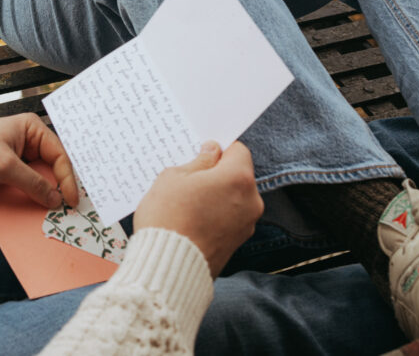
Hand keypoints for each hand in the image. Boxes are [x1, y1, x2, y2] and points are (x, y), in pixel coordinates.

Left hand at [0, 114, 77, 208]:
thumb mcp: (4, 166)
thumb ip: (32, 183)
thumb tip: (56, 200)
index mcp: (32, 129)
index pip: (60, 155)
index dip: (67, 179)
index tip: (71, 201)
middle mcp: (29, 141)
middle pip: (53, 167)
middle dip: (60, 187)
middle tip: (70, 210)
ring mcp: (19, 157)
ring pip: (41, 179)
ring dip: (46, 195)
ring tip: (57, 213)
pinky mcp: (8, 172)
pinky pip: (27, 186)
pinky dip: (32, 198)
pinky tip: (38, 210)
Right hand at [134, 141, 262, 276]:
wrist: (167, 268)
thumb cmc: (168, 218)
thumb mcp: (174, 178)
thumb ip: (198, 162)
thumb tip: (211, 152)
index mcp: (238, 178)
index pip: (238, 150)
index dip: (219, 149)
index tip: (202, 153)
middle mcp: (251, 201)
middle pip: (238, 176)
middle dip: (217, 174)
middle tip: (189, 178)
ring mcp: (247, 225)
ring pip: (233, 198)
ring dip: (216, 196)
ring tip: (187, 202)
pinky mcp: (238, 244)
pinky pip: (229, 218)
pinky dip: (216, 215)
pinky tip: (192, 219)